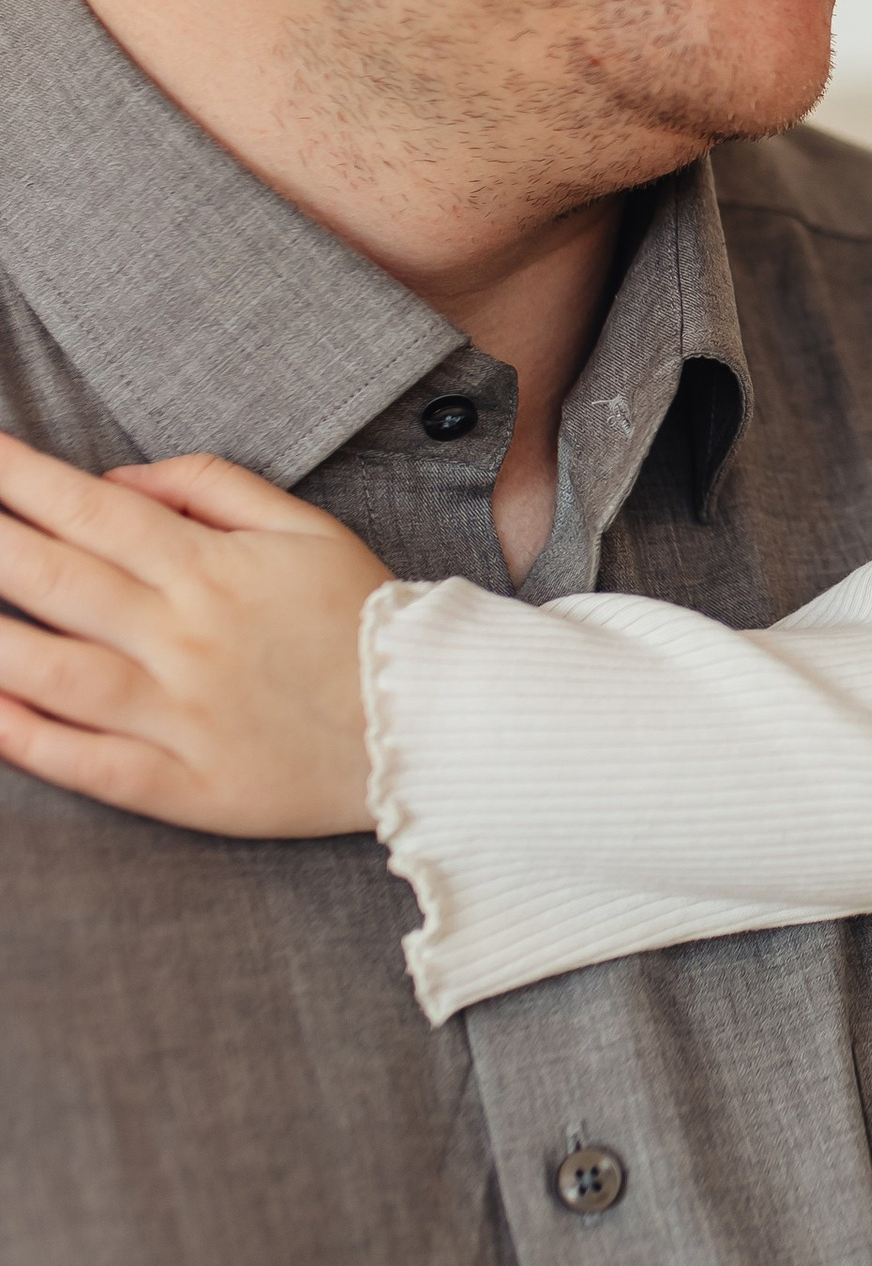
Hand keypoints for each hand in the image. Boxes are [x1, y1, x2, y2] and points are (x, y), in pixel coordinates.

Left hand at [0, 433, 385, 832]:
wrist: (436, 725)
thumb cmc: (361, 618)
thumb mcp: (305, 526)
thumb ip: (209, 487)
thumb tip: (114, 478)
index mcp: (209, 567)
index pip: (87, 508)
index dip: (14, 479)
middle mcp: (184, 635)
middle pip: (53, 579)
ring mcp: (180, 714)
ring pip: (55, 671)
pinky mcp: (187, 787)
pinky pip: (90, 764)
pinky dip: (26, 739)